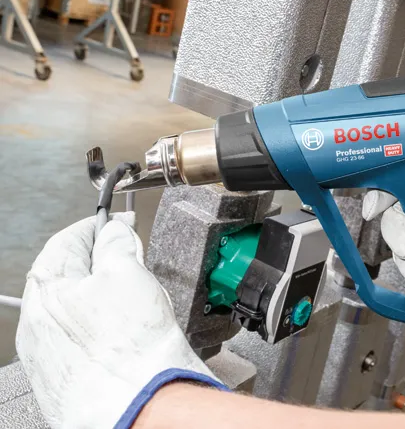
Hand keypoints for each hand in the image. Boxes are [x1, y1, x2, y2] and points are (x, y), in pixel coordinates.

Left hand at [16, 213, 225, 428]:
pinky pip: (88, 341)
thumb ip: (117, 242)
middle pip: (70, 276)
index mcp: (43, 291)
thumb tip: (115, 232)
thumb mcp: (127, 271)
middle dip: (104, 263)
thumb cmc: (128, 349)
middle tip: (135, 260)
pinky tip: (132, 335)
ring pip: (79, 310)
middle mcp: (37, 325)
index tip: (120, 224)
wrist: (138, 407)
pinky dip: (108, 330)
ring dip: (106, 298)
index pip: (66, 241)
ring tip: (139, 304)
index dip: (99, 226)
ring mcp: (50, 356)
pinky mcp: (69, 380)